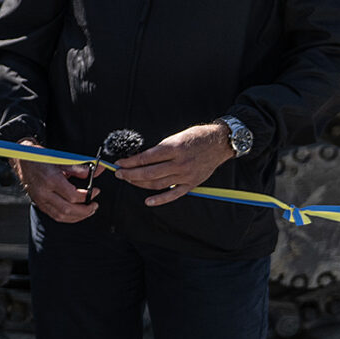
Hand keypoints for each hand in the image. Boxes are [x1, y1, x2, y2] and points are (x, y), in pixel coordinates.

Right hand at [15, 137, 99, 224]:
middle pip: (68, 209)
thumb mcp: (61, 159)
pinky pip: (54, 216)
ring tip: (88, 211)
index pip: (73, 196)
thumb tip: (95, 171)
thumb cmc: (39, 158)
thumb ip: (78, 168)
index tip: (96, 191)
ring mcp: (40, 200)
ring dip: (77, 217)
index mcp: (51, 180)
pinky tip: (75, 214)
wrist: (21, 160)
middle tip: (94, 205)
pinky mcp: (39, 203)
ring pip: (61, 216)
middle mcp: (44, 192)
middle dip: (85, 210)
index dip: (87, 196)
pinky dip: (67, 217)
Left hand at [115, 122, 235, 206]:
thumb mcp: (176, 136)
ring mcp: (186, 175)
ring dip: (139, 184)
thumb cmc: (197, 137)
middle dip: (129, 174)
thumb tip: (140, 158)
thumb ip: (160, 149)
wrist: (220, 143)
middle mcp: (179, 163)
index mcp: (174, 148)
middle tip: (119, 173)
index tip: (120, 163)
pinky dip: (160, 199)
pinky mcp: (192, 183)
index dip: (129, 162)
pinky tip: (148, 201)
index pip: (145, 158)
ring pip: (157, 184)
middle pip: (148, 173)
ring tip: (129, 180)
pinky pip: (173, 194)